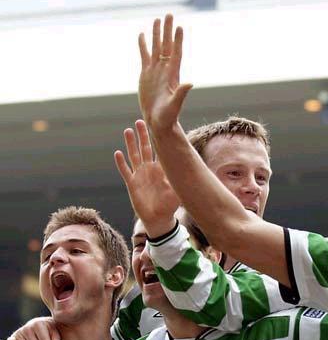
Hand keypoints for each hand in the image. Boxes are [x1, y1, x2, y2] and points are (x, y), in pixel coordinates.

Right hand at [114, 120, 179, 236]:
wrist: (159, 218)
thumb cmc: (171, 204)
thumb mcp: (179, 189)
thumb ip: (184, 178)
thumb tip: (198, 170)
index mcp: (161, 168)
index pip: (159, 150)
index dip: (158, 138)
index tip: (158, 124)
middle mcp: (150, 169)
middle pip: (145, 148)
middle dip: (143, 135)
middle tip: (140, 120)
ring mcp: (140, 175)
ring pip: (133, 155)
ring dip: (130, 143)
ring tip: (128, 130)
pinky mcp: (132, 184)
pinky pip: (125, 171)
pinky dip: (121, 163)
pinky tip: (117, 153)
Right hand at [138, 14, 192, 133]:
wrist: (158, 122)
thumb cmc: (168, 117)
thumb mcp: (175, 105)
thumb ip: (182, 94)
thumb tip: (191, 83)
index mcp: (172, 75)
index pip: (176, 53)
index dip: (177, 40)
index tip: (179, 26)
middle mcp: (165, 70)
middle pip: (167, 45)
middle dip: (167, 30)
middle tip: (169, 14)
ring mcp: (155, 71)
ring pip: (156, 48)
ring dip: (157, 34)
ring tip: (157, 19)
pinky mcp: (146, 75)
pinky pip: (144, 56)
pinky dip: (143, 45)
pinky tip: (142, 35)